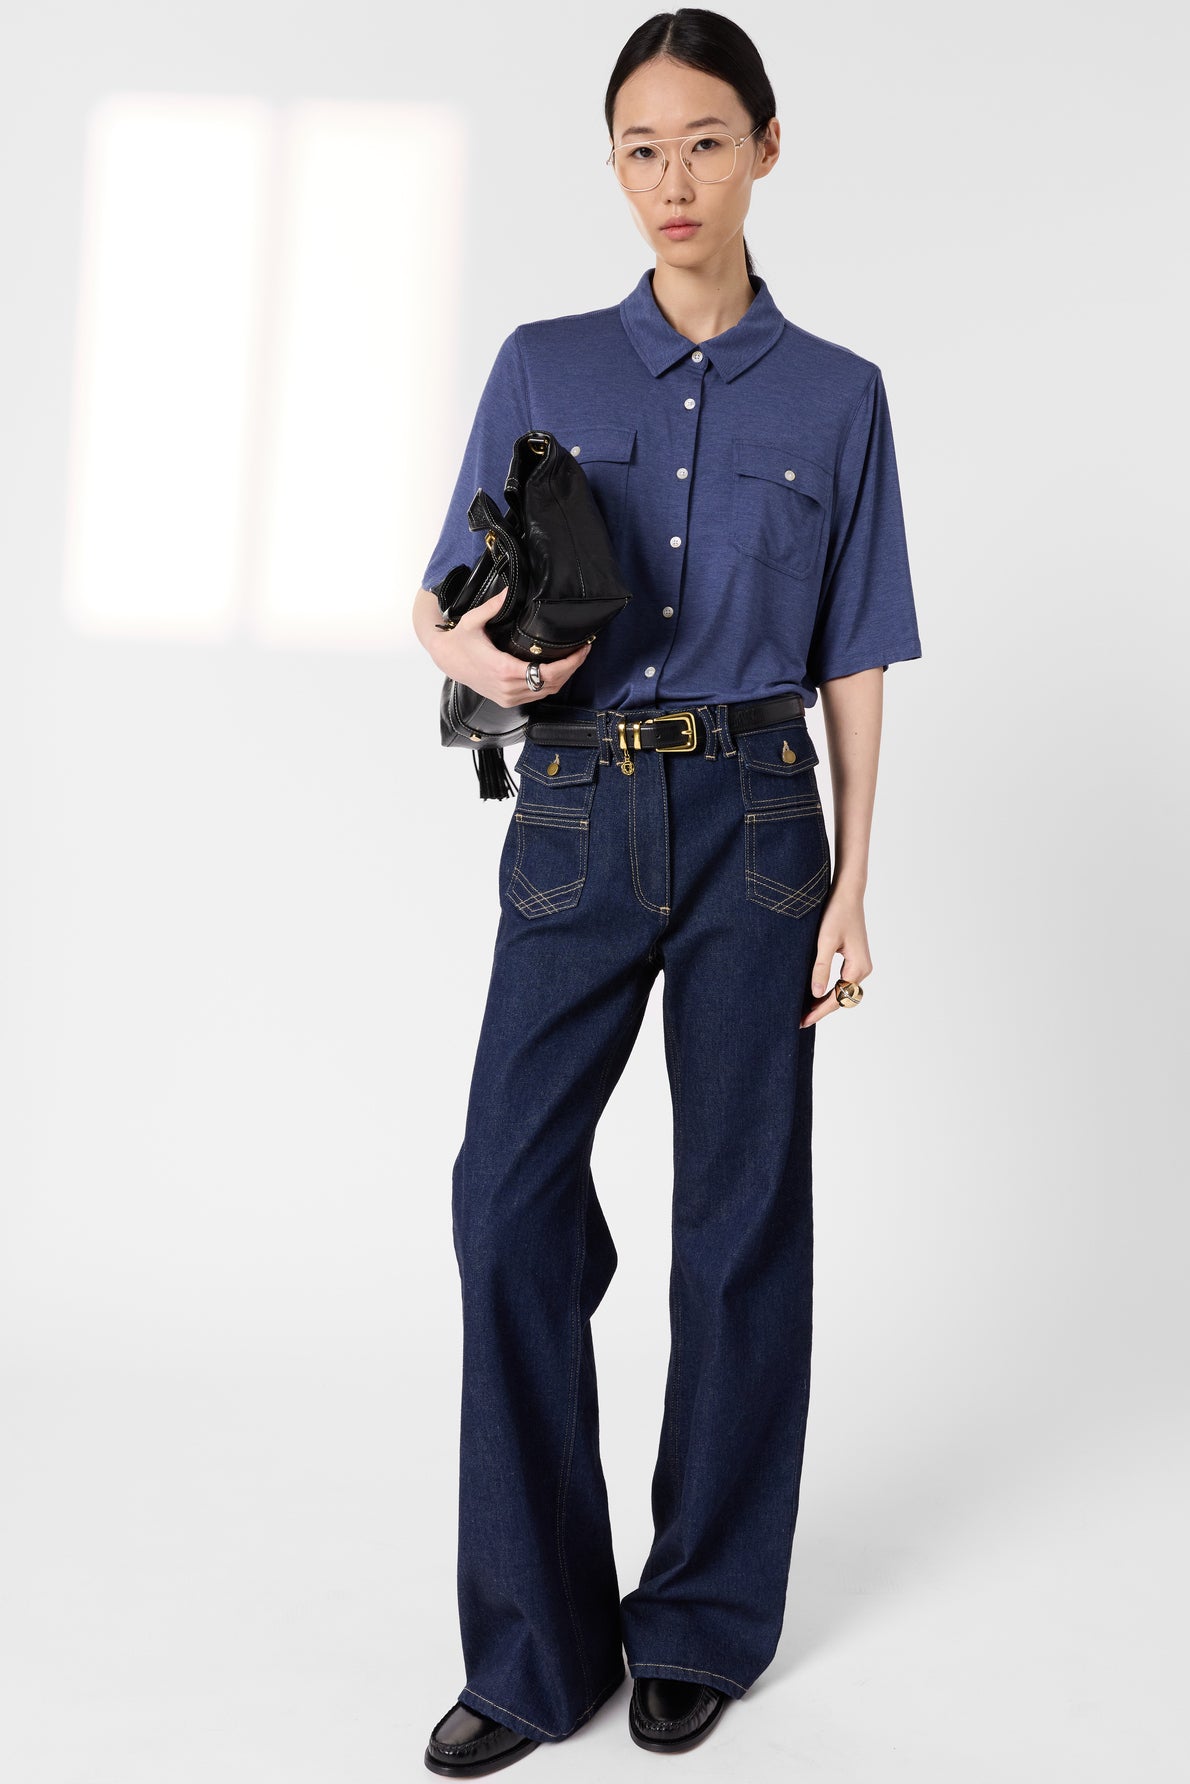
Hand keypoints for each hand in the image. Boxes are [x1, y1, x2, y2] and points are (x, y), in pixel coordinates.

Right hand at [435, 587, 592, 706]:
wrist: (446, 660)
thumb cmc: (459, 641)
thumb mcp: (473, 620)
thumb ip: (494, 606)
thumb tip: (509, 589)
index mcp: (504, 670)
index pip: (547, 672)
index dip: (570, 663)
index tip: (582, 649)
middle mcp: (508, 688)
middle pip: (552, 683)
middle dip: (572, 668)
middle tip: (585, 650)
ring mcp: (508, 696)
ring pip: (546, 692)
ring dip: (564, 677)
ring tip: (576, 658)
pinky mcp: (507, 700)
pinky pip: (536, 695)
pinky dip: (550, 684)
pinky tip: (559, 669)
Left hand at [799, 884, 871, 1026]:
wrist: (847, 894)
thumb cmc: (836, 913)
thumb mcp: (824, 941)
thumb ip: (821, 968)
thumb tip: (816, 994)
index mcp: (858, 967)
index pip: (838, 998)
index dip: (819, 1012)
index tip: (802, 1022)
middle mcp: (863, 969)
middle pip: (841, 998)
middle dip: (821, 1009)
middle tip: (799, 1020)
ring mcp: (860, 964)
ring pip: (842, 991)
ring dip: (825, 1001)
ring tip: (804, 1010)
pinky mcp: (854, 959)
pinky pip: (841, 981)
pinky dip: (828, 990)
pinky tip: (814, 993)